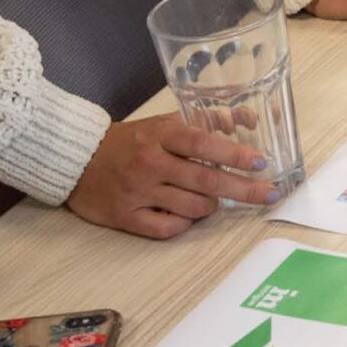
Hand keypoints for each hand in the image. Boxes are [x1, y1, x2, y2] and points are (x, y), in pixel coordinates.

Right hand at [68, 116, 277, 238]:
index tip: (261, 163)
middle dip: (245, 189)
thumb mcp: (164, 124)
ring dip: (211, 205)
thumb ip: (207, 122)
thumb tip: (250, 119)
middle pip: (206, 180)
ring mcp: (137, 192)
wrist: (76, 159)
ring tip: (210, 197)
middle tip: (270, 194)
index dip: (235, 154)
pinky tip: (184, 213)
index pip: (203, 144)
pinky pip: (169, 228)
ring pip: (193, 207)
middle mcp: (149, 163)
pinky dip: (184, 222)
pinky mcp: (125, 216)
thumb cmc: (131, 141)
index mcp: (160, 136)